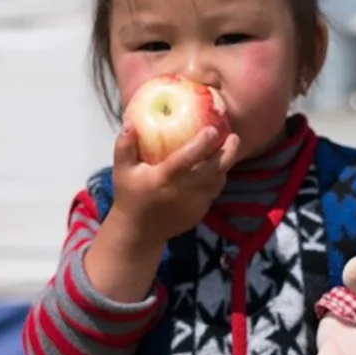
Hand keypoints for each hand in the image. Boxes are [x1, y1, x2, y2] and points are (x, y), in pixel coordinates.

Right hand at [106, 122, 241, 246]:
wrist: (139, 232)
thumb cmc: (130, 195)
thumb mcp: (121, 170)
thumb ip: (125, 146)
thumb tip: (131, 122)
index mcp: (163, 179)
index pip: (186, 159)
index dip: (202, 143)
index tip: (213, 129)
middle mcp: (182, 192)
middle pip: (212, 170)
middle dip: (227, 152)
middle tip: (234, 135)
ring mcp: (194, 204)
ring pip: (218, 181)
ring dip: (226, 164)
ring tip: (230, 147)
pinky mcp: (200, 212)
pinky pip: (214, 192)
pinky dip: (219, 178)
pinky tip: (220, 166)